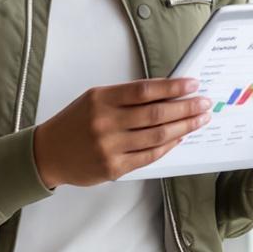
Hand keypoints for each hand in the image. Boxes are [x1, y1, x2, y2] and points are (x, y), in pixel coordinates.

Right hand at [32, 77, 213, 188]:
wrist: (48, 153)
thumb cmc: (75, 123)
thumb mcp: (95, 100)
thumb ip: (126, 98)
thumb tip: (167, 95)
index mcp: (101, 99)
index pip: (145, 90)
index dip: (173, 87)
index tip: (193, 84)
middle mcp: (106, 122)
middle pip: (156, 114)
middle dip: (186, 108)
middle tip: (204, 103)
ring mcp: (110, 147)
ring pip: (157, 136)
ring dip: (184, 127)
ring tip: (199, 120)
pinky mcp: (113, 167)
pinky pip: (149, 156)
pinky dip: (168, 145)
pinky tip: (180, 138)